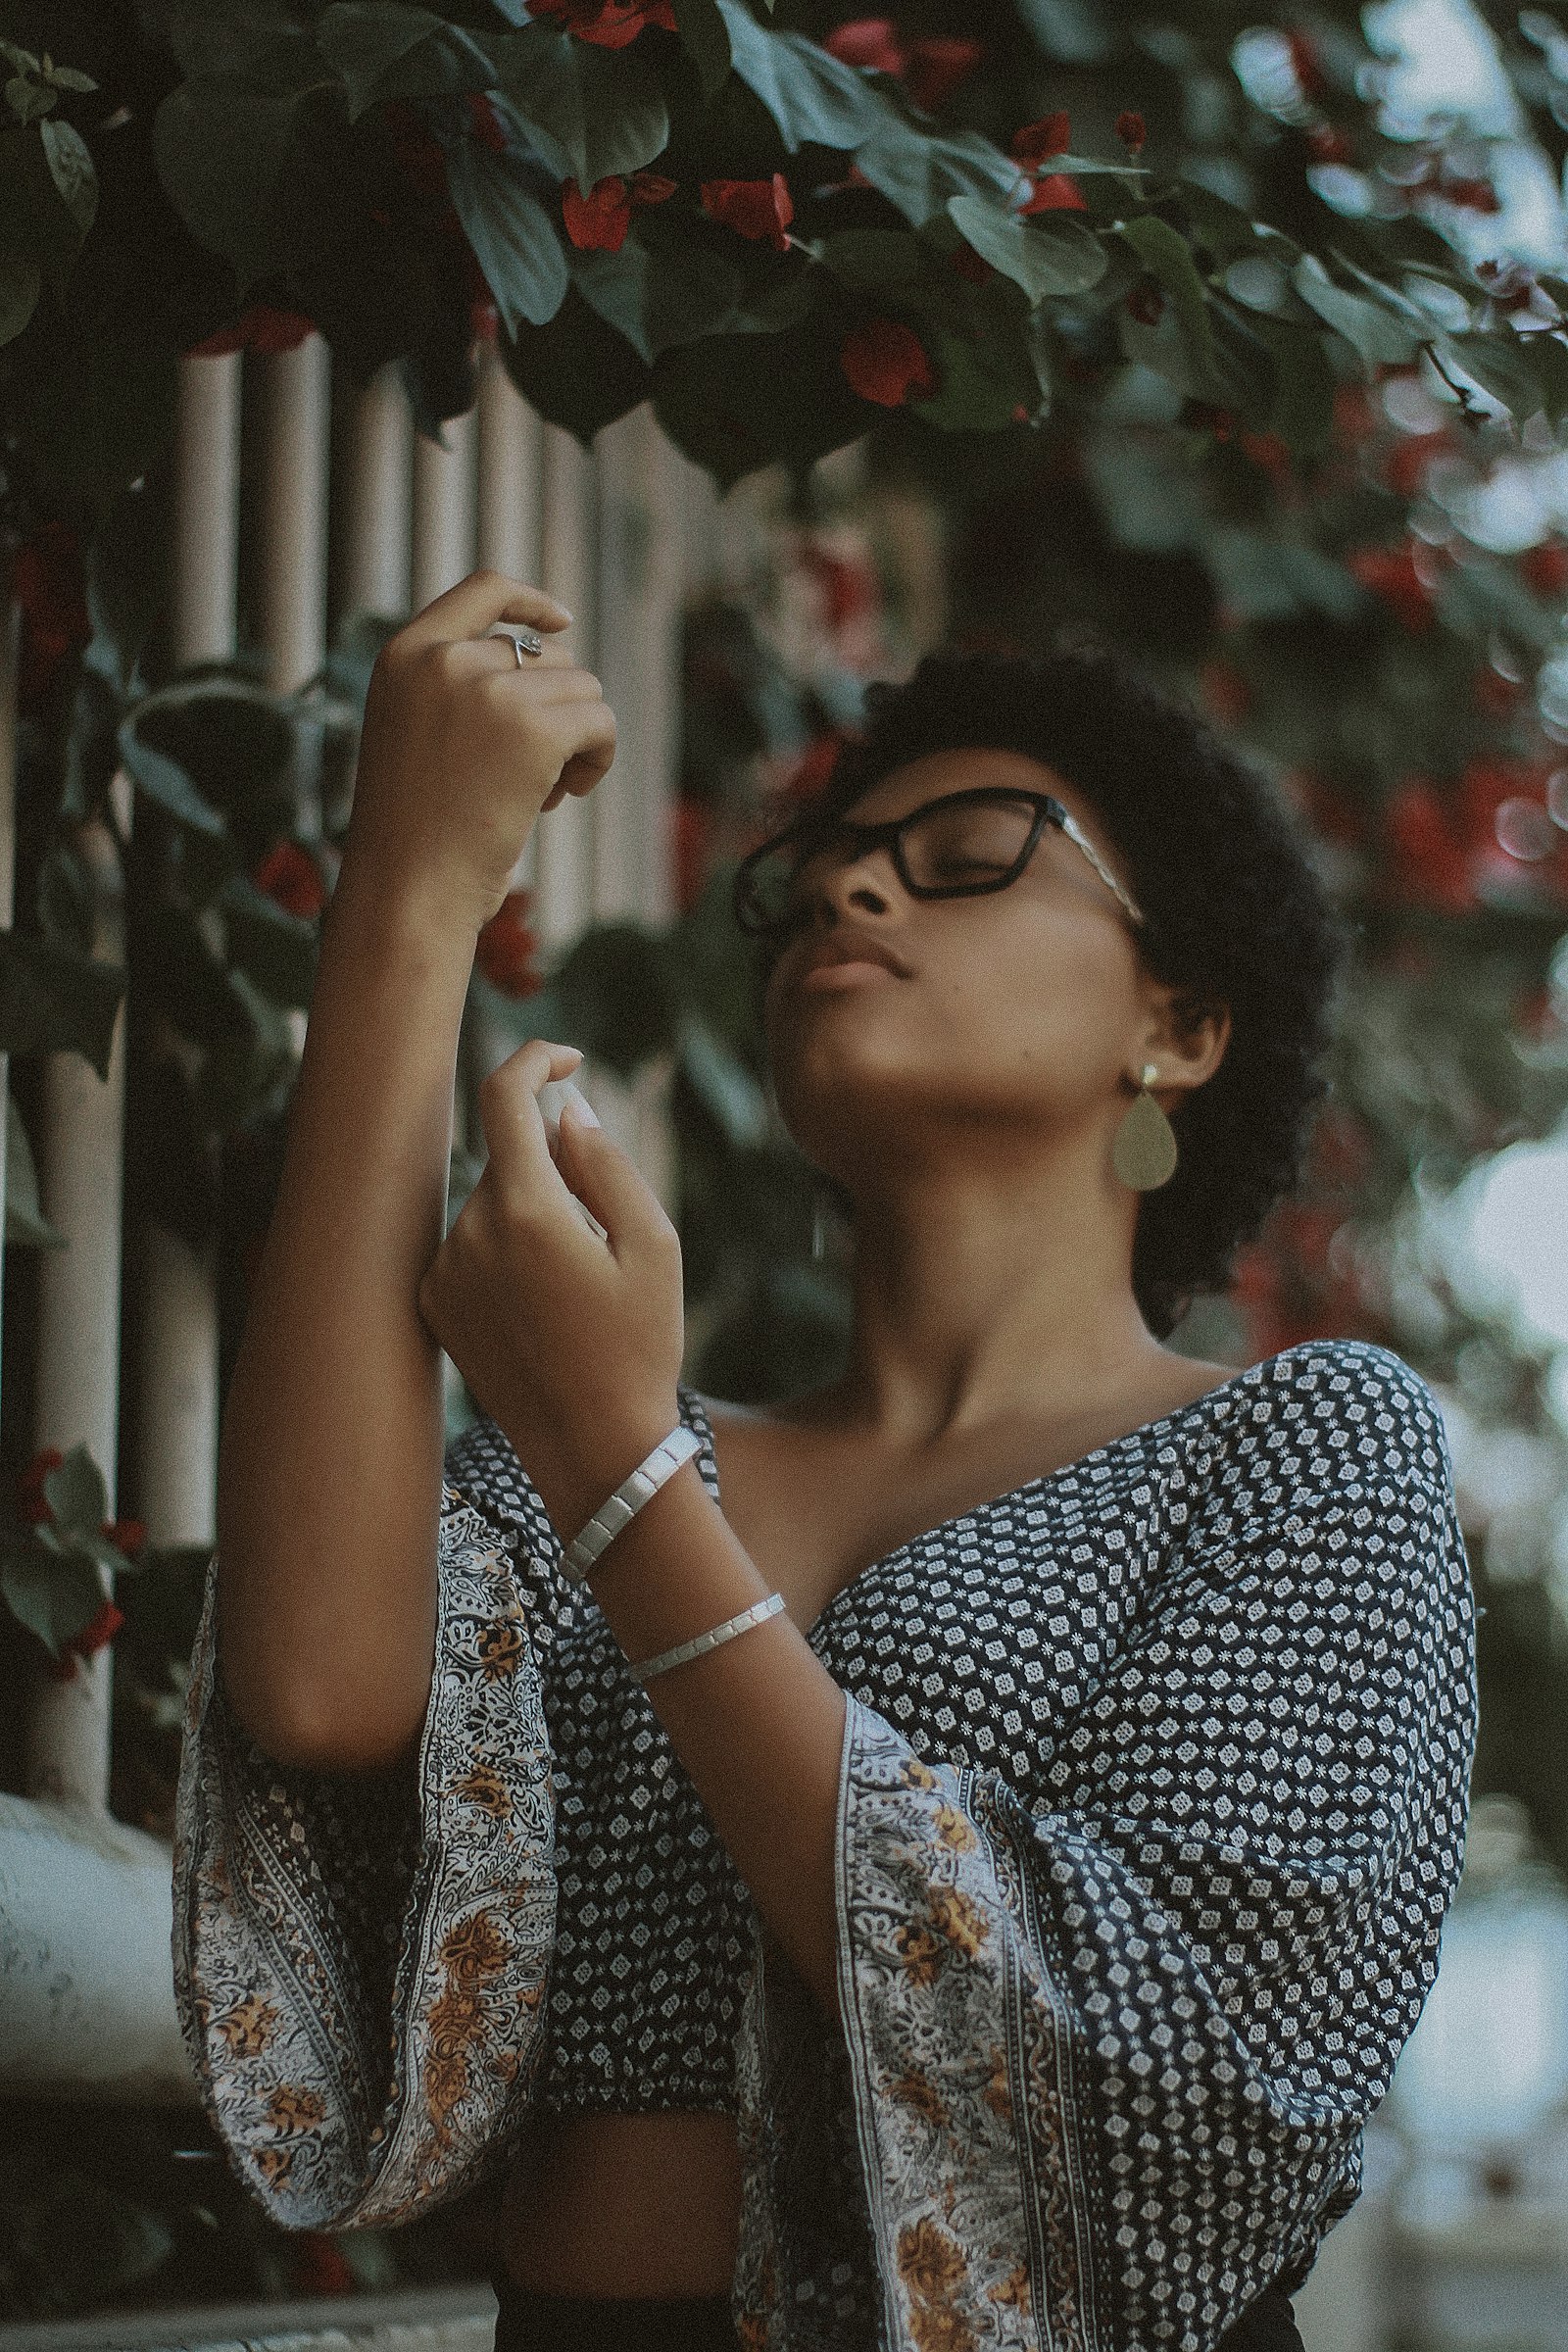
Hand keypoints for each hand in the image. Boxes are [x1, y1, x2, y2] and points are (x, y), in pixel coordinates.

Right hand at [342, 571, 617, 928]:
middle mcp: (444, 660)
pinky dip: (599, 758)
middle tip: (538, 776)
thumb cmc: (414, 833)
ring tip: (547, 792)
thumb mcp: (415, 738)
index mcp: (404, 656)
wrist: (408, 888)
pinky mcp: (534, 728)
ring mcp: (489, 689)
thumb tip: (548, 661)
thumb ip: (459, 692)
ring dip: (579, 740)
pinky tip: (569, 795)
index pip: (481, 591)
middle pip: (547, 656)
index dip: (530, 601)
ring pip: (582, 688)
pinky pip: (600, 722)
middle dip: (556, 710)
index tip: (562, 622)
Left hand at [416, 1039, 685, 1539]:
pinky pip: (468, 1248)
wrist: (593, 1451)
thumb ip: (606, 1164)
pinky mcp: (432, 1305)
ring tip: (576, 1294)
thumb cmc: (639, 1349)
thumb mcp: (654, 1247)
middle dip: (555, 1172)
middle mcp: (467, 1233)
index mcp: (524, 1210)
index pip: (504, 1095)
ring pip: (489, 1206)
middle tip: (607, 1239)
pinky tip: (543, 1313)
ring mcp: (442, 1272)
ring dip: (532, 1219)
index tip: (568, 1060)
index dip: (535, 1060)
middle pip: (507, 1159)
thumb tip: (566, 1112)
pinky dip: (505, 1255)